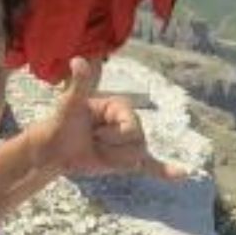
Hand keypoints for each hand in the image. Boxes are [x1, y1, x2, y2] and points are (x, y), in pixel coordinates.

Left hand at [35, 58, 187, 179]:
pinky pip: (150, 166)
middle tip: (92, 141)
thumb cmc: (60, 124)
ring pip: (136, 157)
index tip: (92, 130)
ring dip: (113, 160)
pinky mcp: (126, 160)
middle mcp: (129, 123)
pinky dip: (166, 171)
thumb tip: (78, 60)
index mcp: (121, 107)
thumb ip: (80, 84)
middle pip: (136, 142)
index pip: (131, 127)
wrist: (53, 150)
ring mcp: (129, 142)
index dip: (111, 134)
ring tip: (97, 151)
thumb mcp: (70, 104)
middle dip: (110, 148)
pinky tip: (182, 174)